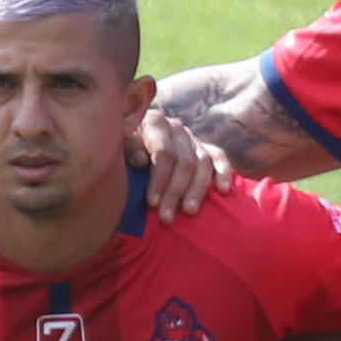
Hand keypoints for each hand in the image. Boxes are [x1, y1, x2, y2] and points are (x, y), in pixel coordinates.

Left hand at [129, 103, 237, 220]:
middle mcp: (175, 127)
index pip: (164, 152)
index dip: (159, 179)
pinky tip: (223, 190)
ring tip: (189, 212)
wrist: (129, 152)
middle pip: (184, 161)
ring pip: (202, 163)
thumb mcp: (117, 148)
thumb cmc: (121, 154)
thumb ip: (127, 149)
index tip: (152, 203)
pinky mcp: (205, 147)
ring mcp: (192, 138)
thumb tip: (142, 160)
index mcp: (153, 122)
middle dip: (175, 191)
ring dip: (197, 190)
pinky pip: (218, 157)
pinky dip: (223, 172)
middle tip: (167, 217)